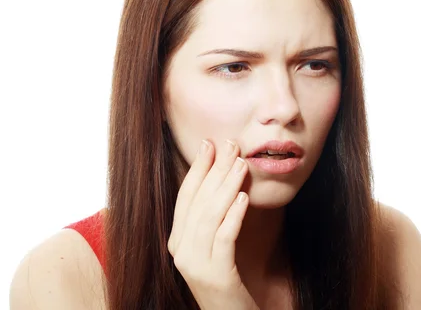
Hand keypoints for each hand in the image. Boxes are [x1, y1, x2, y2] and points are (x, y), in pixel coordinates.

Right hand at [168, 139, 258, 309]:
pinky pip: (223, 239)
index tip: (209, 143)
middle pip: (197, 201)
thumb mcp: (214, 246)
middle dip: (214, 169)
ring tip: (241, 164)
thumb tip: (224, 178)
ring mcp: (194, 264)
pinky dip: (232, 216)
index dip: (197, 168)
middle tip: (231, 145)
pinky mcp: (215, 276)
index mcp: (177, 240)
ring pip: (208, 217)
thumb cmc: (226, 278)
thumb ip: (213, 218)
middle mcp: (180, 251)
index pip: (185, 196)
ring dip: (225, 186)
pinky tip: (243, 198)